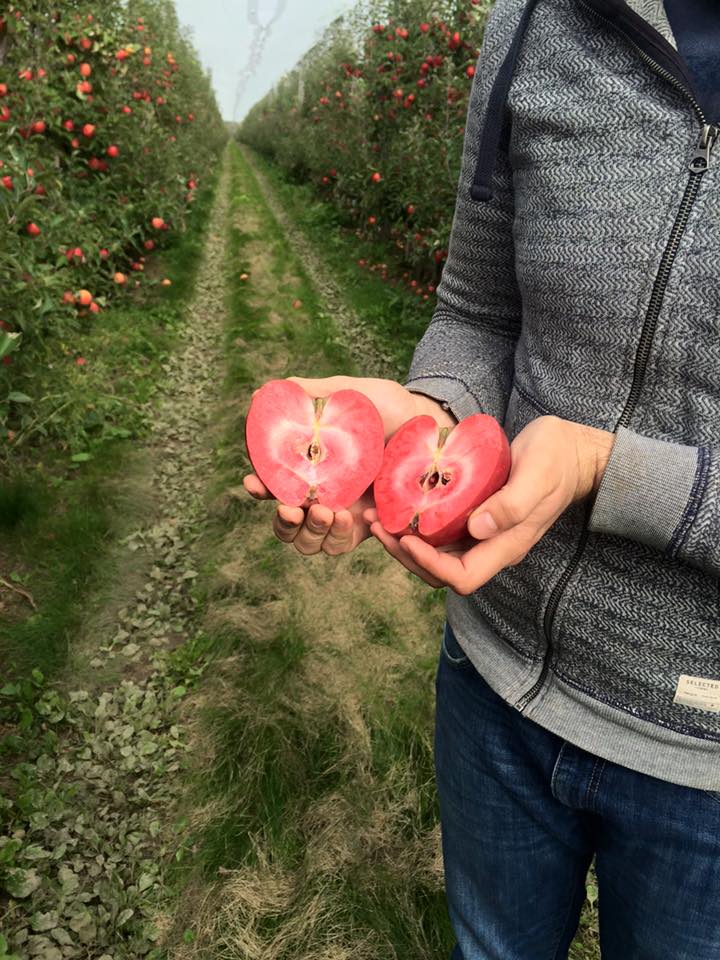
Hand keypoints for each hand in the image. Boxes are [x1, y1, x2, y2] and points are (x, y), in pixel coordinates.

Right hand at [243, 375, 455, 555]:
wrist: (428, 425)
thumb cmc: (387, 407)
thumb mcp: (349, 393)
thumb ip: (310, 393)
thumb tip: (260, 394)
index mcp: (307, 465)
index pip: (272, 483)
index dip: (259, 487)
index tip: (255, 483)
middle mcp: (319, 492)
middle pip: (285, 523)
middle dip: (283, 522)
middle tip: (294, 508)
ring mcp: (341, 511)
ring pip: (308, 541)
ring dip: (310, 533)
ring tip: (327, 513)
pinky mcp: (366, 525)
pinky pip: (342, 544)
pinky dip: (340, 537)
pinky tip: (355, 518)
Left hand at [364, 415, 615, 592]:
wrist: (574, 452)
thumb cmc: (558, 459)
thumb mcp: (538, 476)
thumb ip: (511, 505)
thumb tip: (476, 528)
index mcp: (506, 545)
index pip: (461, 577)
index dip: (430, 564)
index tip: (406, 538)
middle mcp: (491, 546)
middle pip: (441, 571)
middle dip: (405, 554)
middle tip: (377, 524)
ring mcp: (484, 533)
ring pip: (437, 554)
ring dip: (405, 541)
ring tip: (378, 516)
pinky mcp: (477, 516)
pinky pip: (441, 531)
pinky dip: (417, 524)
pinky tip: (398, 503)